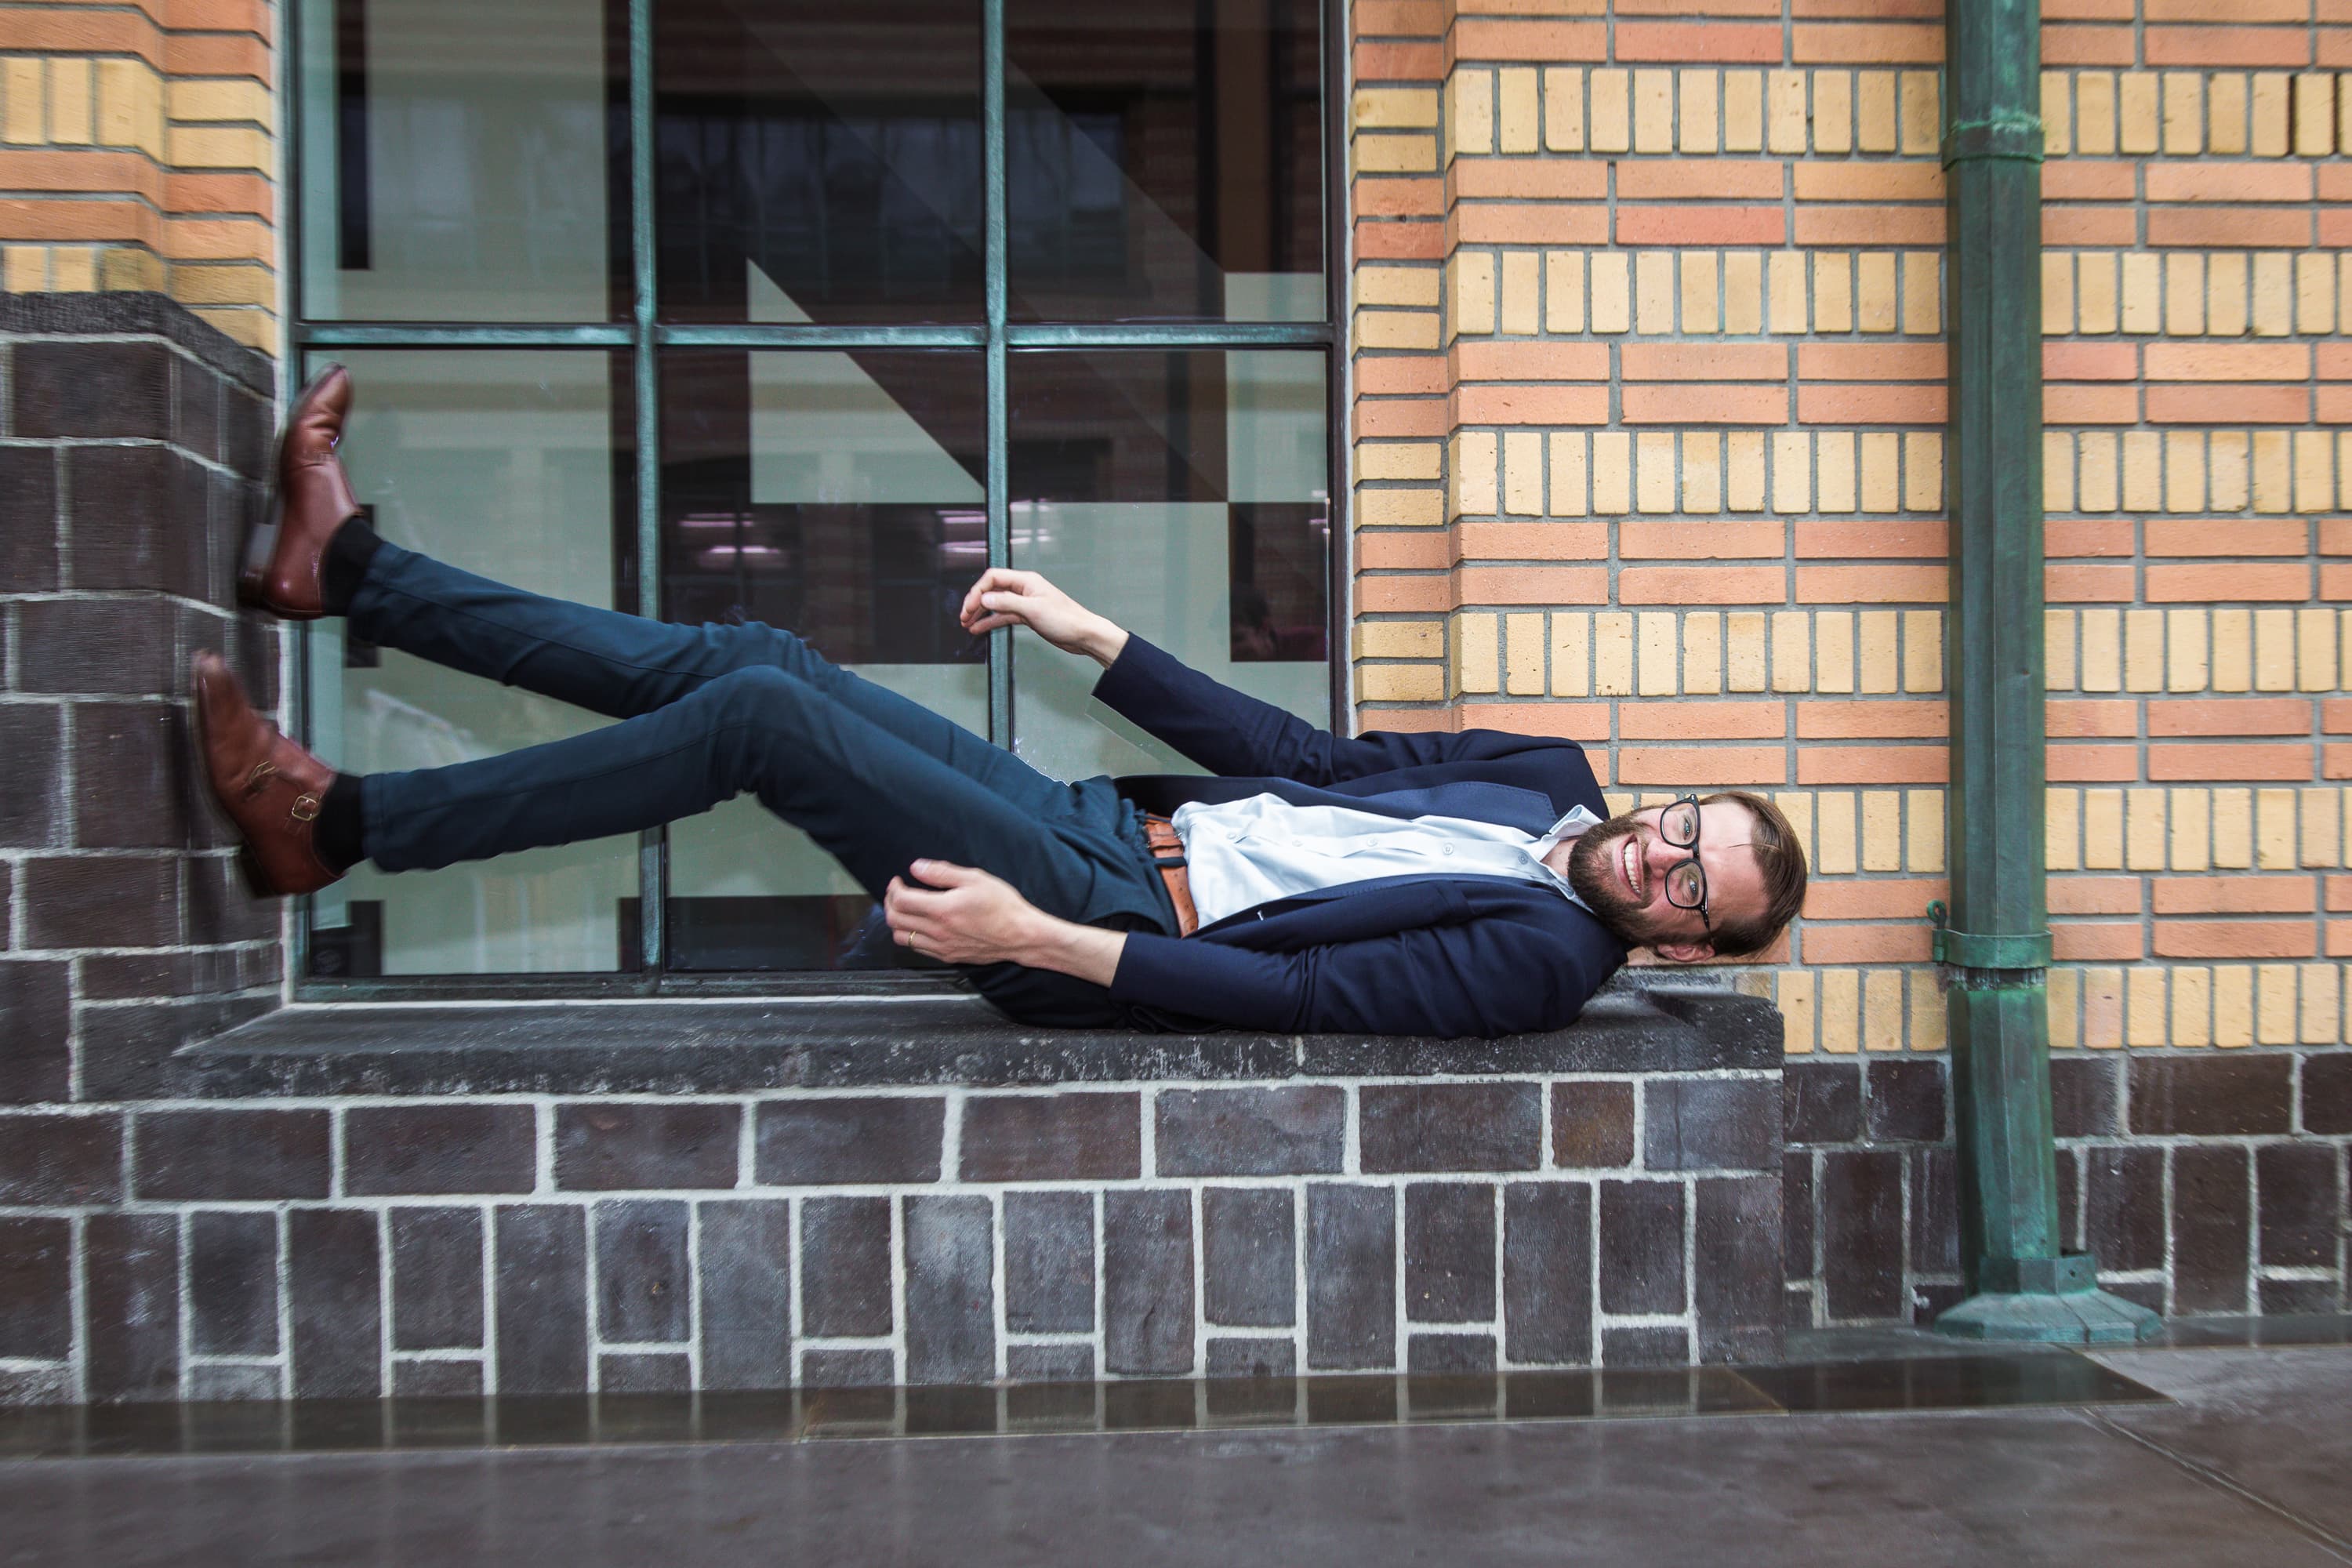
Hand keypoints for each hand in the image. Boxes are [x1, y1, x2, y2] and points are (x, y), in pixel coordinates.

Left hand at [884, 860, 1045, 966]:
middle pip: (895, 920)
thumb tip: (916, 867)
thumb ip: (941, 873)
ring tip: (905, 909)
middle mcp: (938, 931)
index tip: (899, 880)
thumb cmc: (1002, 905)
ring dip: (897, 921)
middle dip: (890, 902)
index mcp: (942, 910)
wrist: (1021, 935)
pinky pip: (917, 949)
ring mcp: (941, 947)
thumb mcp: (974, 879)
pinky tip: (920, 924)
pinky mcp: (948, 956)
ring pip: (901, 938)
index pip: (901, 901)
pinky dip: (910, 936)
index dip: (894, 888)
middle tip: (897, 892)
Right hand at [958, 568, 1127, 667]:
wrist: (1083, 635)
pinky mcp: (1027, 616)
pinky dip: (991, 621)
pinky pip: (1004, 616)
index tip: (969, 606)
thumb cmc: (1066, 619)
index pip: (993, 578)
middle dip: (976, 602)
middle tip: (964, 616)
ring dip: (981, 613)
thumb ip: (1007, 602)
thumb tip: (985, 598)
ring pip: (996, 604)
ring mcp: (1025, 603)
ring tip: (967, 623)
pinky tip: (980, 628)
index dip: (978, 591)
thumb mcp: (1033, 610)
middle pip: (992, 590)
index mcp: (1026, 581)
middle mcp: (1024, 589)